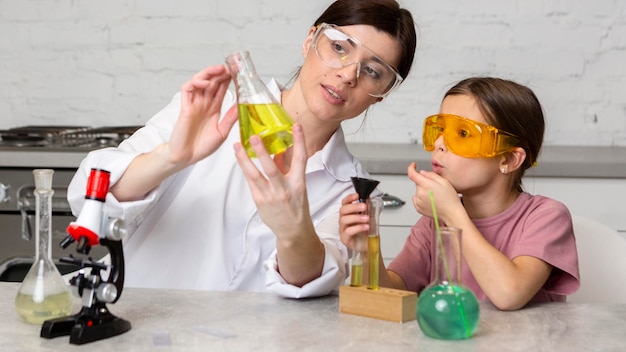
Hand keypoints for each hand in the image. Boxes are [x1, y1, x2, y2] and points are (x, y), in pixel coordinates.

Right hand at [167, 65, 238, 166]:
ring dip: (209, 73)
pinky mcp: (185, 107)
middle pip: (212, 82)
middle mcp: (204, 104)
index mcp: (213, 108)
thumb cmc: (202, 147)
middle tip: (231, 67)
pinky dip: (196, 83)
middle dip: (221, 72)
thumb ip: (230, 118)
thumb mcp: (222, 132)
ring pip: (199, 81)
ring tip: (219, 69)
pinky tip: (205, 82)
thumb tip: (242, 106)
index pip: (221, 89)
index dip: (228, 79)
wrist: (186, 157)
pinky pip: (187, 89)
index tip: (238, 73)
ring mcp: (194, 104)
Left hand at [235, 123, 324, 284]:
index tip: (297, 126)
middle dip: (262, 152)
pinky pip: (251, 182)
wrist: (292, 230)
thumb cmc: (296, 206)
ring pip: (254, 175)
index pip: (300, 158)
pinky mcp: (259, 201)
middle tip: (254, 137)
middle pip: (272, 168)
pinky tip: (240, 158)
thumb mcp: (298, 186)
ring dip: (244, 160)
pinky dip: (245, 169)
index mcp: (298, 183)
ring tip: (237, 147)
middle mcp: (284, 189)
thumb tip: (279, 151)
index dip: (299, 141)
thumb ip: (287, 168)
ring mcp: (270, 196)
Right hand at [338, 193, 368, 248]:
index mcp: (349, 214)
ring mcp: (343, 229)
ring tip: (366, 219)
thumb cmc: (367, 231)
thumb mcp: (370, 216)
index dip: (349, 198)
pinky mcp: (345, 238)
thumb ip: (369, 207)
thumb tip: (368, 197)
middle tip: (364, 207)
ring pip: (344, 220)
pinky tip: (365, 227)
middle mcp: (344, 220)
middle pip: (343, 210)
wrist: (370, 244)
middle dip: (354, 207)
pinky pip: (348, 231)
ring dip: (356, 217)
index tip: (357, 195)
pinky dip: (357, 228)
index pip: (345, 203)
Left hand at [407, 162, 462, 222]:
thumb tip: (422, 173)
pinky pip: (416, 199)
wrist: (451, 213)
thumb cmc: (450, 198)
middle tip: (435, 187)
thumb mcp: (444, 181)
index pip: (412, 174)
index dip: (411, 168)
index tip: (413, 166)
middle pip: (417, 182)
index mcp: (426, 185)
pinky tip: (431, 200)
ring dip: (423, 191)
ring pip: (417, 191)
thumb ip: (431, 175)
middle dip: (424, 182)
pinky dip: (421, 198)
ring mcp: (418, 201)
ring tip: (435, 196)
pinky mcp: (418, 208)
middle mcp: (420, 193)